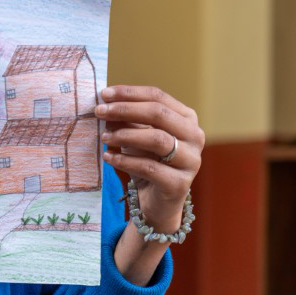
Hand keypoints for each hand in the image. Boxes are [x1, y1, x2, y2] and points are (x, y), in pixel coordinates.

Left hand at [95, 85, 203, 232]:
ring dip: (125, 135)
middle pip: (159, 114)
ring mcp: (191, 161)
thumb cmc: (147, 161)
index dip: (129, 93)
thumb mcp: (136, 135)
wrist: (156, 201)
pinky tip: (108, 157)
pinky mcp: (180, 184)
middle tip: (100, 112)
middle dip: (125, 110)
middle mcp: (195, 136)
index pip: (158, 96)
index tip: (104, 95)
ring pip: (157, 139)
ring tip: (104, 137)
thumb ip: (126, 118)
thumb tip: (105, 102)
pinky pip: (150, 168)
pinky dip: (125, 161)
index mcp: (187, 118)